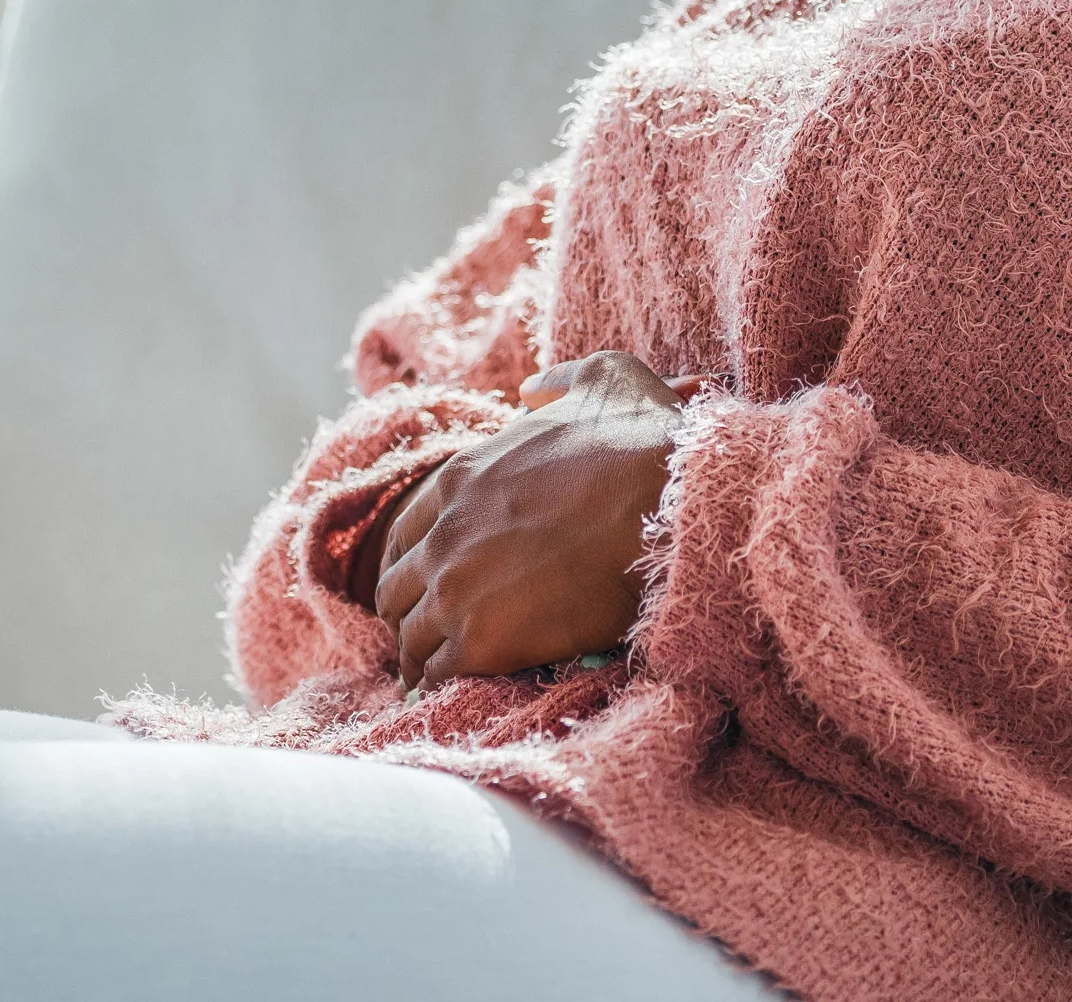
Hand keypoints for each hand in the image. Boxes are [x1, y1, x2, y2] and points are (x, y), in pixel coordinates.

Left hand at [373, 352, 703, 689]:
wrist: (675, 508)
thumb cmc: (648, 443)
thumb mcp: (605, 379)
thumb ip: (559, 383)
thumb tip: (533, 389)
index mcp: (462, 476)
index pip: (406, 532)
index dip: (415, 561)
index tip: (428, 582)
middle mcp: (445, 533)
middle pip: (396, 588)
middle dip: (409, 612)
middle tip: (429, 633)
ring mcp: (458, 588)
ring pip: (410, 636)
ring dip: (420, 656)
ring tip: (431, 677)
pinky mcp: (483, 639)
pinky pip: (437, 672)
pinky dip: (439, 684)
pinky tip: (450, 693)